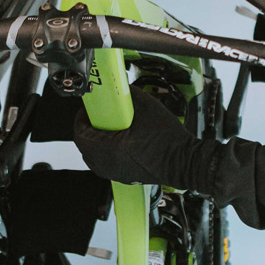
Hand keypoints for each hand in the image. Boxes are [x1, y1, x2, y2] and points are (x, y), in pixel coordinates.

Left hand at [73, 86, 195, 186]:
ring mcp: (115, 173)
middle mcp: (109, 163)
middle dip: (88, 129)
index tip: (88, 110)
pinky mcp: (123, 177)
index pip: (81, 134)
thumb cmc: (169, 140)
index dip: (80, 118)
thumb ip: (129, 95)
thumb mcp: (148, 107)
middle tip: (98, 117)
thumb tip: (120, 88)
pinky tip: (120, 142)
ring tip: (109, 129)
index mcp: (112, 147)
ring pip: (92, 156)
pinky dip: (104, 152)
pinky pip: (104, 164)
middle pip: (84, 146)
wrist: (183, 161)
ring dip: (95, 141)